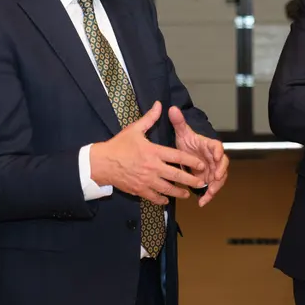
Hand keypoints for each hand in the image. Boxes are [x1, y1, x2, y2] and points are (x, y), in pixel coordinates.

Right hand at [89, 101, 206, 204]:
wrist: (102, 163)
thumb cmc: (119, 145)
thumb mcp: (134, 129)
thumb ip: (149, 118)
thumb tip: (159, 105)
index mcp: (153, 152)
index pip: (178, 157)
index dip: (192, 161)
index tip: (201, 165)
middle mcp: (152, 167)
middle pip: (176, 176)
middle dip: (190, 180)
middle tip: (200, 182)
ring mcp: (146, 180)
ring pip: (167, 189)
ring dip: (179, 192)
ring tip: (187, 194)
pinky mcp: (139, 190)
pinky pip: (154, 197)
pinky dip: (162, 199)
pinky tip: (167, 200)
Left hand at [169, 105, 228, 207]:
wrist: (186, 153)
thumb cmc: (187, 142)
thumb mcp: (182, 133)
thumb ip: (179, 122)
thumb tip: (172, 109)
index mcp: (209, 146)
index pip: (217, 146)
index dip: (219, 151)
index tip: (217, 155)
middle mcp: (214, 158)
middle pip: (222, 164)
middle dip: (220, 171)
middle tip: (216, 178)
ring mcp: (213, 169)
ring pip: (219, 178)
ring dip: (215, 186)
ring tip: (209, 193)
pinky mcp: (209, 179)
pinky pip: (211, 188)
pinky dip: (208, 195)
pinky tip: (202, 202)